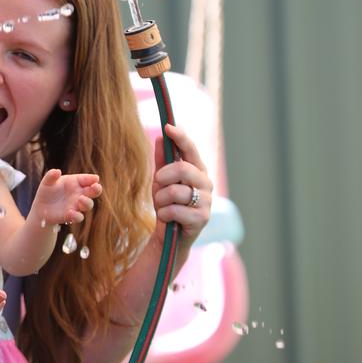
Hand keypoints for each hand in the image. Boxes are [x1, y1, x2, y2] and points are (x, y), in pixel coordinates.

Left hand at [32, 169, 101, 225]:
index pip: (87, 179)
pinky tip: (70, 212)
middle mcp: (79, 193)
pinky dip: (76, 216)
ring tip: (81, 199)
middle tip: (96, 187)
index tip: (95, 179)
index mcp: (76, 182)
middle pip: (93, 191)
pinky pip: (78, 217)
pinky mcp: (71, 216)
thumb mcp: (47, 182)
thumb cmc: (47, 191)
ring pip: (88, 205)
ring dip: (87, 202)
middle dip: (97, 189)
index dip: (92, 179)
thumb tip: (57, 171)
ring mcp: (77, 205)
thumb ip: (51, 176)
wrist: (41, 207)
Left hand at [152, 123, 212, 248]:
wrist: (169, 235)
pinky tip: (167, 218)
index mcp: (197, 170)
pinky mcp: (202, 218)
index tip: (168, 127)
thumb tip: (160, 137)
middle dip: (163, 176)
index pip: (191, 149)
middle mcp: (205, 183)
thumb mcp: (160, 181)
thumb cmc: (167, 204)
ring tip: (162, 205)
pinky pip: (174, 210)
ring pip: (176, 192)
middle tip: (157, 183)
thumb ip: (161, 161)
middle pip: (183, 169)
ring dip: (161, 199)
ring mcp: (206, 201)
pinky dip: (164, 214)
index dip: (181, 137)